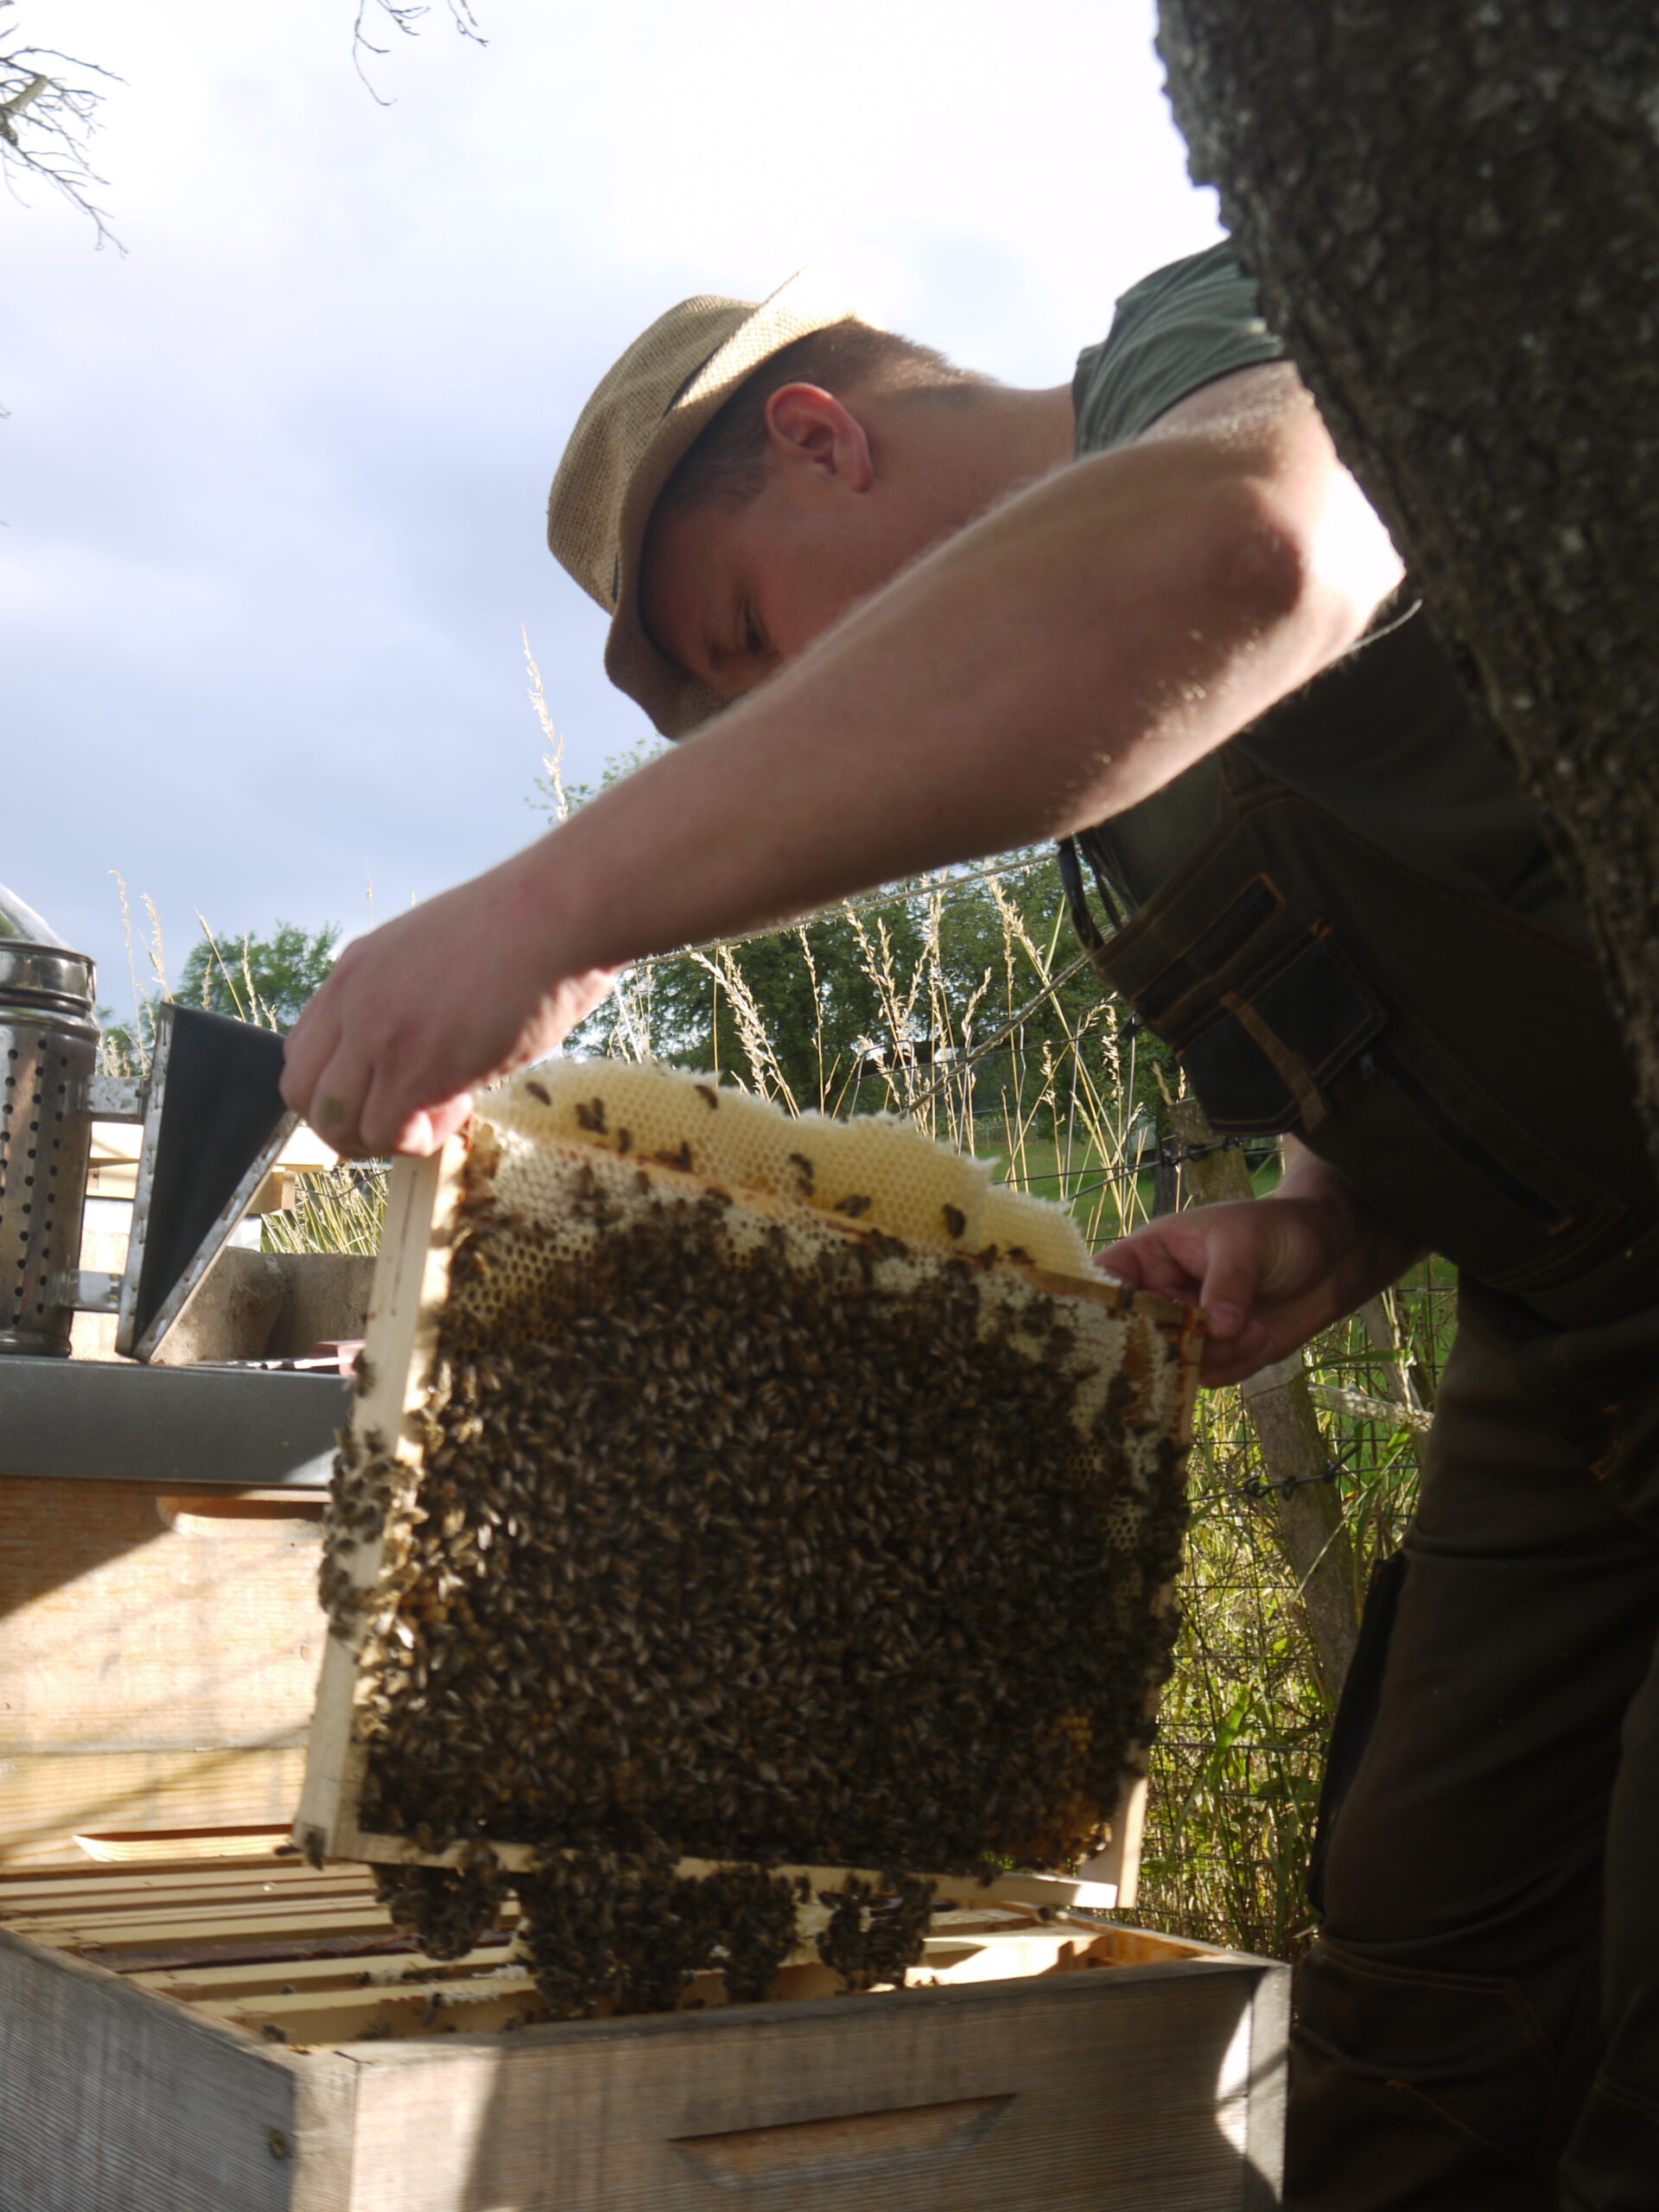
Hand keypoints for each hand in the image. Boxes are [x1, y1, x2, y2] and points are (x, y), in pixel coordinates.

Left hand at [280, 854, 613, 1156]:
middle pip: (303, 1094)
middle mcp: (352, 1001)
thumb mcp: (438, 954)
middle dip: (350, 1122)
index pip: (304, 1052)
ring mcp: (377, 1035)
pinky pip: (385, 1133)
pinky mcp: (412, 1068)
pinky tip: (460, 1105)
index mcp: (355, 970)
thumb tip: (429, 1045)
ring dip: (387, 1135)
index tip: (393, 1083)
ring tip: (443, 1108)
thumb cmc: (525, 929)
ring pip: (336, 1124)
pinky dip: (417, 1139)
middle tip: (410, 1113)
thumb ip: (411, 997)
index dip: (343, 1084)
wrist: (557, 913)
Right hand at [1097, 1159, 1421, 1386]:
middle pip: (1136, 1335)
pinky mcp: (1218, 1352)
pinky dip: (1237, 1365)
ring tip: (1254, 1327)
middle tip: (1209, 1335)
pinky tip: (1262, 1336)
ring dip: (1215, 1355)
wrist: (1333, 1256)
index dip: (1098, 1306)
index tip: (1119, 1326)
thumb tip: (1215, 1329)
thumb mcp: (1248, 1244)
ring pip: (1175, 1363)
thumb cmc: (1280, 1230)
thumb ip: (1226, 1285)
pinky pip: (1210, 1376)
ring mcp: (1189, 1326)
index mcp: (1151, 1254)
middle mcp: (1162, 1294)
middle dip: (1172, 1343)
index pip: (1104, 1281)